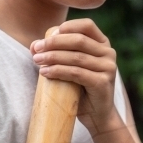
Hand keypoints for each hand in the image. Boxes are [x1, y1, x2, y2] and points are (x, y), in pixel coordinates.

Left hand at [30, 19, 119, 136]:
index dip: (67, 27)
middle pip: (79, 40)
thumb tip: (34, 45)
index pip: (87, 25)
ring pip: (76, 57)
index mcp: (103, 44)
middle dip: (54, 43)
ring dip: (53, 57)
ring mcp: (108, 68)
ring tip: (37, 61)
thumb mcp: (69, 68)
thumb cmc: (81, 90)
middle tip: (36, 49)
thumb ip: (56, 54)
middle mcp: (109, 53)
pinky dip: (58, 71)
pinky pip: (77, 73)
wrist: (97, 116)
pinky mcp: (102, 82)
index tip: (47, 36)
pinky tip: (45, 72)